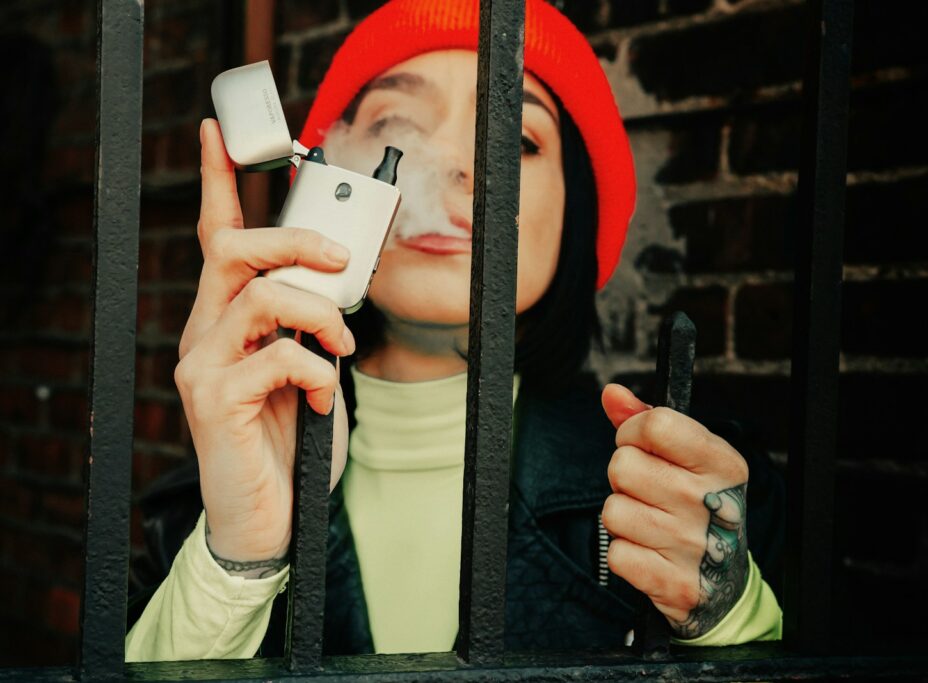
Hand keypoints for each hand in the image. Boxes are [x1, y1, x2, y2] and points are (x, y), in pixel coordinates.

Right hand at [174, 119, 353, 567]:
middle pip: (231, 250)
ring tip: (343, 350)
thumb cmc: (290, 444)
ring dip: (319, 314)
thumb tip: (336, 282)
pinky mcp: (213, 402)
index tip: (219, 133)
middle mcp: (203, 336)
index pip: (216, 240)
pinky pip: (277, 356)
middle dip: (293, 240)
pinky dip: (318, 372)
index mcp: (226, 322)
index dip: (218, 184)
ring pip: (258, 297)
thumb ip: (308, 326)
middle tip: (341, 262)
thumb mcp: (307, 371)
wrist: (269, 520)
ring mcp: (202, 367)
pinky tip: (325, 401)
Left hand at [600, 383, 749, 638]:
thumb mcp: (687, 457)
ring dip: (623, 516)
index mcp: (721, 463)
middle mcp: (711, 501)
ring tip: (649, 522)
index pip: (657, 424)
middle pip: (622, 466)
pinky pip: (616, 554)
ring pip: (612, 511)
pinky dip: (625, 553)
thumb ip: (645, 419)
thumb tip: (611, 393)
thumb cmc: (700, 505)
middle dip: (624, 477)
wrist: (725, 582)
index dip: (633, 432)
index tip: (640, 445)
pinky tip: (649, 551)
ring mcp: (694, 545)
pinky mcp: (674, 583)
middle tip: (647, 491)